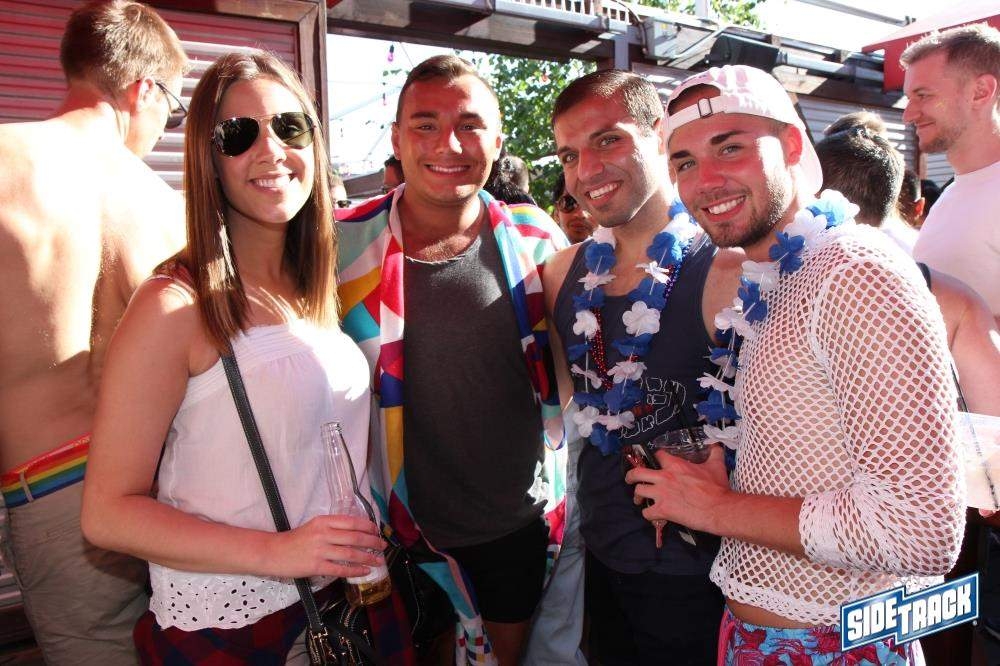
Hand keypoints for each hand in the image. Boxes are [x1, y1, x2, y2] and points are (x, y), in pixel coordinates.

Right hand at [265, 514, 385, 578]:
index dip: (368, 527)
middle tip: (383, 546)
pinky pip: (341, 569)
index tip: (377, 531)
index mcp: (324, 521)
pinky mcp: (316, 566)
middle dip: (373, 542)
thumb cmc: (295, 539)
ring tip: (378, 561)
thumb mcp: (314, 526)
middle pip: (355, 537)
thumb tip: (356, 532)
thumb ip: (333, 527)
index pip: (352, 522)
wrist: (274, 552)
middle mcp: (323, 533)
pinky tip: (364, 571)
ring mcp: (320, 550)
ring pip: (351, 554)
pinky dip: (355, 570)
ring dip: (368, 557)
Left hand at [625, 444, 730, 533]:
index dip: (656, 458)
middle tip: (630, 479)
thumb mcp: (716, 465)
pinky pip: (646, 513)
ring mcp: (661, 494)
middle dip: (631, 476)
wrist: (718, 508)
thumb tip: (716, 445)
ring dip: (638, 497)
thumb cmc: (717, 488)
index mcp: (675, 465)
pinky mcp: (662, 510)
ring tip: (639, 500)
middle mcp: (664, 477)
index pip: (658, 455)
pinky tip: (652, 516)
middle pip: (637, 473)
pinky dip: (648, 514)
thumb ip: (715, 453)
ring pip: (638, 492)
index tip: (656, 462)